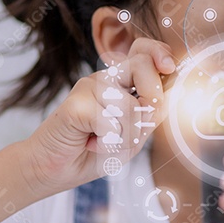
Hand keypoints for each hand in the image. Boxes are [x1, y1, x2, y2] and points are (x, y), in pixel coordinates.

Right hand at [19, 39, 175, 196]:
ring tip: (106, 142)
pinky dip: (108, 143)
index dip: (160, 53)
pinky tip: (92, 144)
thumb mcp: (133, 136)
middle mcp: (104, 80)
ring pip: (131, 105)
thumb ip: (150, 113)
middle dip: (152, 101)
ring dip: (126, 136)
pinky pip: (111, 123)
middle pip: (143, 66)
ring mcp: (88, 87)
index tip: (169, 67)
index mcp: (120, 82)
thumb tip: (167, 94)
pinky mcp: (75, 103)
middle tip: (133, 129)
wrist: (54, 171)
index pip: (144, 51)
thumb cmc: (93, 152)